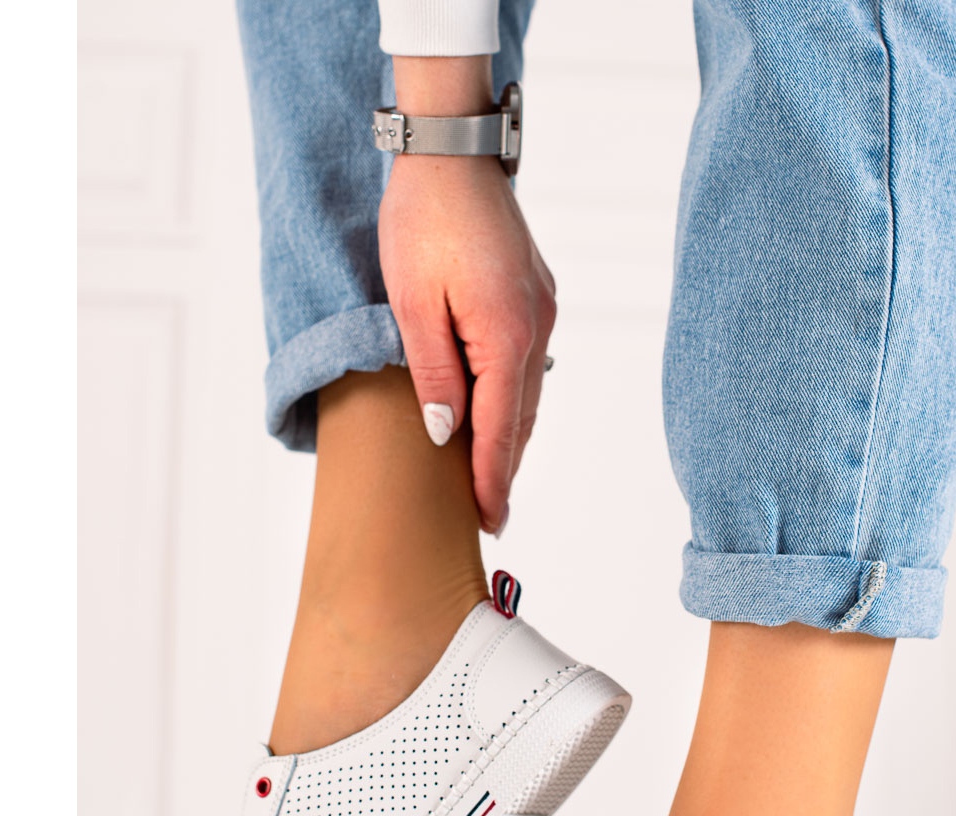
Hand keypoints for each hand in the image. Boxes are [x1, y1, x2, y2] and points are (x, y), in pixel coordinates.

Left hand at [379, 152, 555, 533]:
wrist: (452, 154)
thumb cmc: (423, 222)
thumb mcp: (412, 304)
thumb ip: (433, 374)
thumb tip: (447, 434)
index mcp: (506, 334)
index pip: (500, 430)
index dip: (493, 481)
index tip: (490, 522)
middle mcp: (536, 328)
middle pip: (522, 420)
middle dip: (505, 470)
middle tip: (490, 516)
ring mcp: (543, 312)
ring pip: (528, 396)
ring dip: (511, 439)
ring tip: (491, 480)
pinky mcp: (536, 299)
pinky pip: (527, 367)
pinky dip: (513, 402)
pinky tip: (497, 419)